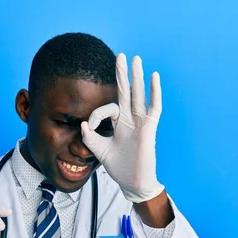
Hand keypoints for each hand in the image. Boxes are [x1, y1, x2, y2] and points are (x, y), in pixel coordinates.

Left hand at [81, 53, 163, 202]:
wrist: (132, 183)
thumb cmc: (119, 167)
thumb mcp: (99, 150)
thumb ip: (90, 137)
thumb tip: (82, 123)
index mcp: (119, 124)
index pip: (106, 109)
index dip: (95, 115)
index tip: (89, 127)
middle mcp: (130, 119)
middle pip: (126, 91)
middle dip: (122, 74)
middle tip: (120, 55)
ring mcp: (140, 122)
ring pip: (139, 94)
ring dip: (137, 76)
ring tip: (135, 58)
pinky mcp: (149, 128)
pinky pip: (153, 106)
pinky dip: (155, 91)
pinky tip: (154, 76)